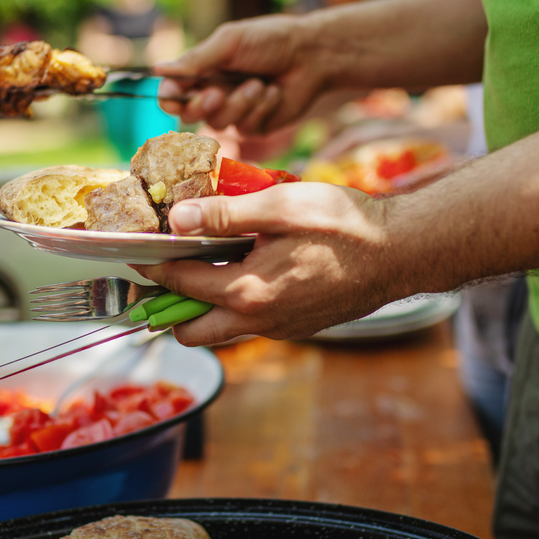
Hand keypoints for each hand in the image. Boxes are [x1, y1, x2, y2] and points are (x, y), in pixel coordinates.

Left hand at [132, 183, 400, 344]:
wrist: (401, 252)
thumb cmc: (346, 225)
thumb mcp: (280, 207)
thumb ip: (224, 214)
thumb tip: (177, 219)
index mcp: (248, 292)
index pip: (180, 286)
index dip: (153, 268)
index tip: (137, 252)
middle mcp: (260, 320)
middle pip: (190, 332)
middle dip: (170, 306)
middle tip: (167, 270)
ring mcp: (281, 329)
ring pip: (222, 330)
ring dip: (205, 306)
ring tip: (208, 263)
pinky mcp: (299, 327)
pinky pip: (253, 323)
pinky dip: (237, 302)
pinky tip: (251, 266)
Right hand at [153, 14, 328, 134]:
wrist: (312, 55)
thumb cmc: (270, 40)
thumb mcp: (231, 42)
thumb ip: (197, 59)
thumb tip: (157, 69)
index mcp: (202, 71)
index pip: (173, 93)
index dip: (169, 100)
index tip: (175, 100)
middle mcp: (214, 94)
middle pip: (189, 116)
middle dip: (203, 106)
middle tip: (218, 93)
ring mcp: (234, 112)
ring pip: (219, 123)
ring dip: (240, 102)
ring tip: (260, 83)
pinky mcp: (255, 126)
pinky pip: (246, 128)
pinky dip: (261, 108)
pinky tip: (274, 92)